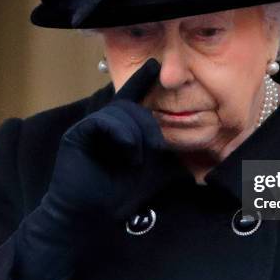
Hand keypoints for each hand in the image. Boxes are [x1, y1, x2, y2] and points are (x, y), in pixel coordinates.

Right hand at [42, 57, 183, 228]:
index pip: (134, 96)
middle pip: (134, 106)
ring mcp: (90, 128)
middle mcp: (106, 124)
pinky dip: (120, 134)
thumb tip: (202, 158)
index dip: (143, 78)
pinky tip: (127, 153)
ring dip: (137, 135)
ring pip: (121, 112)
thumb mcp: (157, 173)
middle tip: (156, 149)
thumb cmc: (122, 195)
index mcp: (123, 129)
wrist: (92, 217)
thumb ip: (172, 158)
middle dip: (150, 125)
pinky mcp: (77, 135)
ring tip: (137, 158)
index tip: (156, 62)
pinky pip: (102, 121)